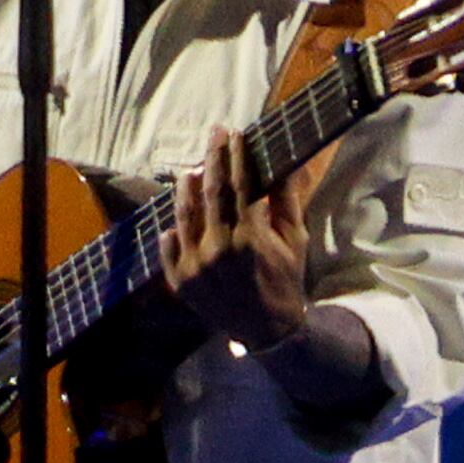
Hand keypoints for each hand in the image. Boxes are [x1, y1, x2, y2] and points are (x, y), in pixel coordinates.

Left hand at [157, 122, 314, 352]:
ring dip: (186, 187)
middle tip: (214, 133)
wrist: (268, 330)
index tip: (235, 132)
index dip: (237, 155)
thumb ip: (286, 201)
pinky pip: (168, 245)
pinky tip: (176, 217)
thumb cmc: (285, 279)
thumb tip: (285, 162)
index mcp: (250, 237)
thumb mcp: (295, 240)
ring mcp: (195, 266)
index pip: (240, 184)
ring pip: (184, 214)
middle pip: (211, 191)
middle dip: (213, 157)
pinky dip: (172, 228)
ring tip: (192, 170)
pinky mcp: (180, 281)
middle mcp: (218, 249)